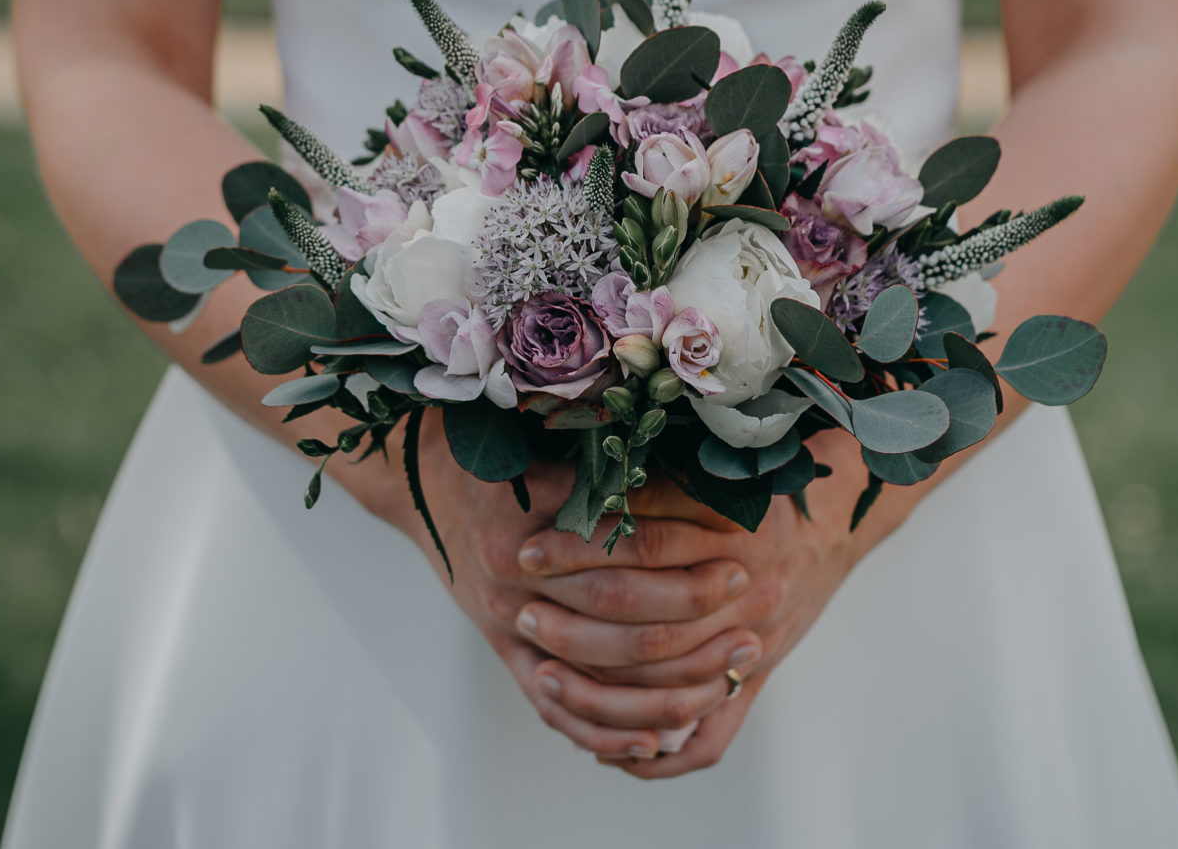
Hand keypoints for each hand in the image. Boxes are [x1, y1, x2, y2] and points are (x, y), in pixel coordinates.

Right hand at [329, 411, 761, 762]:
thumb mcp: (540, 435)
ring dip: (670, 682)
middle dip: (697, 612)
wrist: (415, 478)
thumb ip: (604, 448)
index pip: (625, 546)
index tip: (747, 546)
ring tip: (734, 671)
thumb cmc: (487, 445)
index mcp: (529, 522)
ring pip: (597, 675)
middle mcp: (515, 581)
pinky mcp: (505, 654)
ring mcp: (507, 625)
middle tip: (762, 610)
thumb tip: (686, 444)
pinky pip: (557, 711)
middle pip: (620, 614)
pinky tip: (659, 741)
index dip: (690, 549)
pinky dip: (607, 730)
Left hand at [515, 427, 882, 777]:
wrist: (832, 525)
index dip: (578, 547)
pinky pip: (707, 740)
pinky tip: (608, 749)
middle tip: (524, 614)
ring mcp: (753, 648)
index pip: (642, 543)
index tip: (527, 548)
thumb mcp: (710, 472)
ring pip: (668, 689)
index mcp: (736, 532)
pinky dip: (657, 755)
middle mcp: (747, 596)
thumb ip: (649, 478)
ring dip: (599, 689)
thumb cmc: (762, 492)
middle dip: (577, 624)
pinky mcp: (755, 683)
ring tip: (544, 675)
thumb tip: (568, 475)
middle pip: (648, 625)